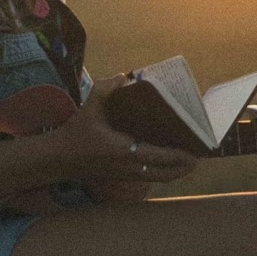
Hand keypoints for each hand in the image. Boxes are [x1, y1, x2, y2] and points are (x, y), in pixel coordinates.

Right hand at [46, 74, 197, 185]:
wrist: (59, 158)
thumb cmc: (76, 132)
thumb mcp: (90, 105)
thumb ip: (107, 88)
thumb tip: (126, 76)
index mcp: (126, 150)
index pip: (160, 156)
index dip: (180, 155)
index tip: (195, 150)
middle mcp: (130, 167)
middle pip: (165, 173)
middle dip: (184, 167)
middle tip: (197, 156)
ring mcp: (126, 176)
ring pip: (158, 179)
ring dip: (175, 173)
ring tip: (188, 162)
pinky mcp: (122, 178)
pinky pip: (149, 179)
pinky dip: (162, 174)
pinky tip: (167, 165)